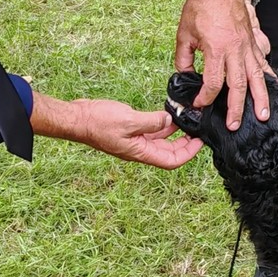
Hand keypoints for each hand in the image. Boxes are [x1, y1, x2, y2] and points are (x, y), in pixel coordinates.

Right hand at [76, 99, 204, 167]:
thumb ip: (152, 122)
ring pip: (159, 142)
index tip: (199, 142)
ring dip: (174, 134)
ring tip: (186, 121)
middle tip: (197, 131)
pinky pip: (149, 132)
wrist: (77, 118)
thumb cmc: (98, 122)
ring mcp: (133, 141)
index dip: (188, 154)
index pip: (171, 161)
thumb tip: (169, 121)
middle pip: (168, 153)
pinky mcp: (128, 132)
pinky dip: (160, 125)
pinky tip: (165, 115)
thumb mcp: (129, 120)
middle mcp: (138, 150)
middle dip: (185, 144)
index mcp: (140, 152)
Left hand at [173, 0, 269, 130]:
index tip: (200, 104)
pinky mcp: (253, 41)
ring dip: (260, 99)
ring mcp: (247, 46)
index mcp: (216, 49)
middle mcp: (235, 50)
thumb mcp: (184, 35)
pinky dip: (268, 78)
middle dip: (236, 108)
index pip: (213, 82)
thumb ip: (183, 59)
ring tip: (263, 116)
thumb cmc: (199, 7)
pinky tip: (273, 90)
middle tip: (234, 126)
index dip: (205, 97)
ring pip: (256, 77)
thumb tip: (184, 76)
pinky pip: (263, 63)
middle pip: (238, 85)